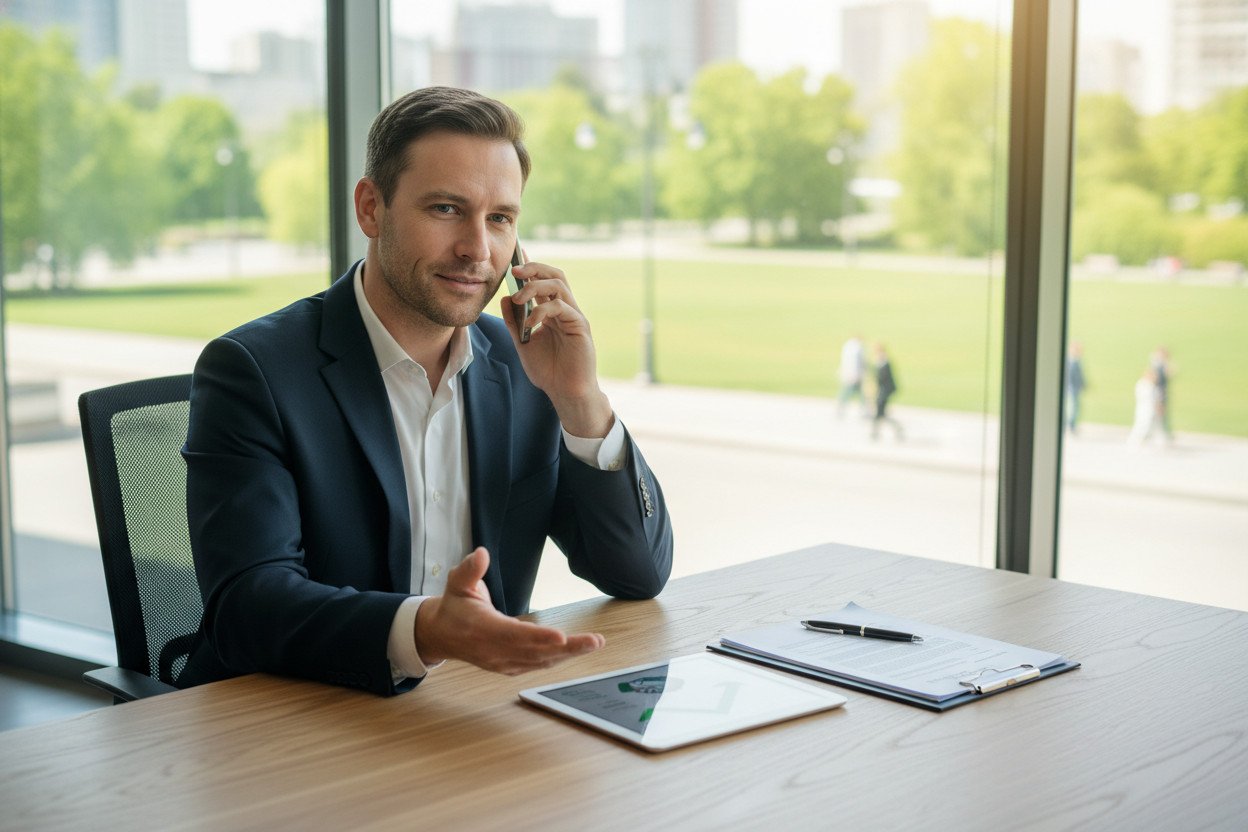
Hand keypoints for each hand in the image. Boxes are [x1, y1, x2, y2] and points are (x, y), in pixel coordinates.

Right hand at [414, 547, 604, 674]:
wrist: (440, 635)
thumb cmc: (453, 607)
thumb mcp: (456, 583)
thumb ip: (470, 569)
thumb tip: (481, 554)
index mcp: (482, 629)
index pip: (513, 635)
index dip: (538, 637)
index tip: (561, 636)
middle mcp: (494, 650)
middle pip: (535, 652)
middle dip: (568, 648)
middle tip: (594, 641)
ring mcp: (501, 662)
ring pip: (539, 661)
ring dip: (569, 655)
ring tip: (593, 644)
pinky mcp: (507, 667)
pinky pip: (536, 665)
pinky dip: (556, 660)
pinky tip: (575, 652)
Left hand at [500, 261, 612, 437]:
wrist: (565, 392)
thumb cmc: (548, 370)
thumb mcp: (523, 343)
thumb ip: (514, 322)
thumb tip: (504, 298)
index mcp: (552, 311)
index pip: (542, 281)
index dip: (530, 267)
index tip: (514, 257)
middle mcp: (565, 309)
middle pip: (555, 275)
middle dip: (534, 268)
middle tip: (514, 271)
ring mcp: (573, 316)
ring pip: (559, 285)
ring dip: (535, 286)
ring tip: (518, 298)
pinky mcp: (579, 326)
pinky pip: (561, 307)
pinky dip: (542, 311)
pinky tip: (530, 324)